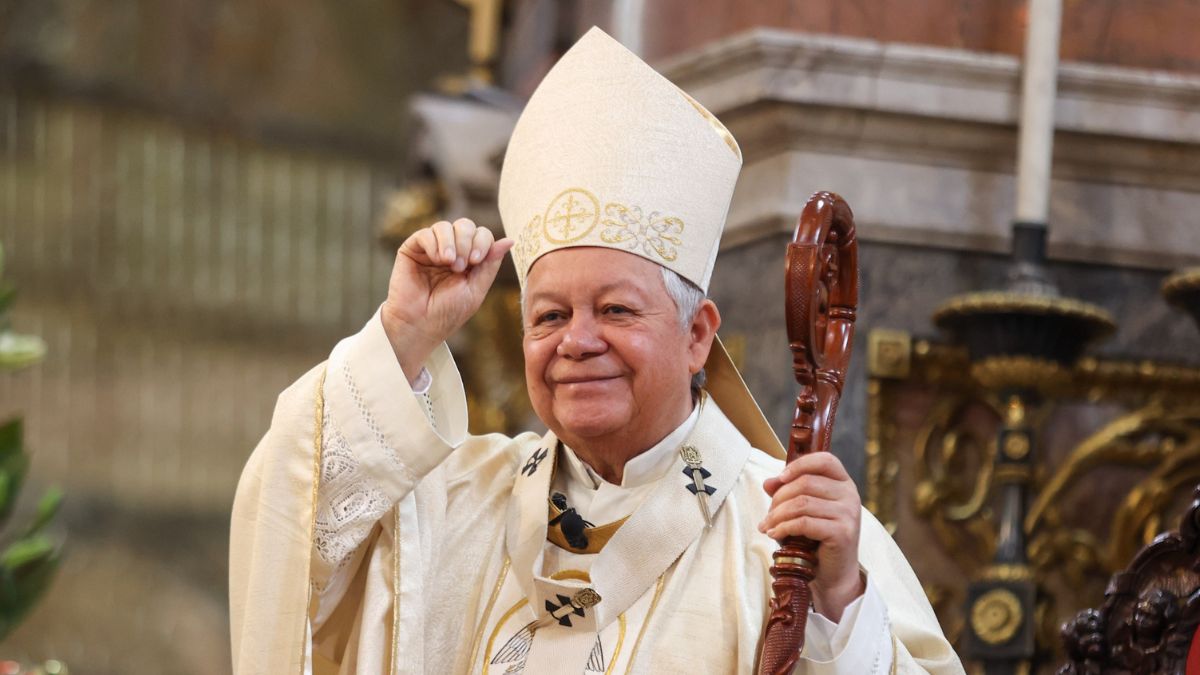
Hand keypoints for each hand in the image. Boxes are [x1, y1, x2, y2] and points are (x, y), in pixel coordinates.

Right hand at [381, 218, 513, 380]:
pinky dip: (434, 244)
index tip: (476, 261)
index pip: (482, 235)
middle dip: (467, 241)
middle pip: (465, 225)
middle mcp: (451, 251)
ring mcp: (431, 249)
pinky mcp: (412, 249)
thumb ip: (490, 264)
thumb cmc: (447, 313)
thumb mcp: (476, 289)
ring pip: (445, 226)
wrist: (418, 325)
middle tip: (461, 266)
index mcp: (468, 260)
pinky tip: (436, 259)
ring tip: (449, 263)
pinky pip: (425, 234)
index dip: (482, 242)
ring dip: (451, 243)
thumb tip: (509, 240)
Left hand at [759, 452, 863, 622]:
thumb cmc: (816, 538)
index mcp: (843, 483)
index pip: (824, 460)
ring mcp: (849, 513)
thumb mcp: (802, 511)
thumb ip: (788, 493)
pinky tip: (774, 534)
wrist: (833, 574)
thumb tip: (768, 482)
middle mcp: (850, 494)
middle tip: (767, 515)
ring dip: (777, 515)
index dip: (799, 465)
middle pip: (805, 483)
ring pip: (802, 502)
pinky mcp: (842, 532)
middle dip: (779, 498)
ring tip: (766, 526)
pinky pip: (804, 523)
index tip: (779, 479)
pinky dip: (783, 527)